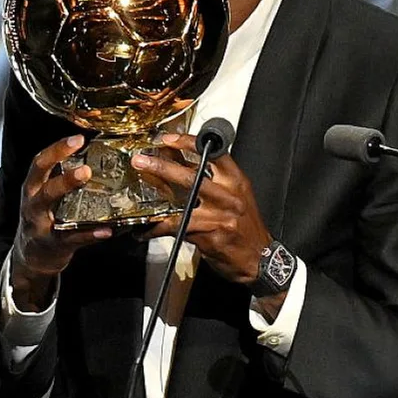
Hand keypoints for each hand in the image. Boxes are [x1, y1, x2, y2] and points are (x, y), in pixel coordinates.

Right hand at [11, 134, 110, 309]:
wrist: (32, 257)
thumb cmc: (45, 219)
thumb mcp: (47, 195)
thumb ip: (64, 177)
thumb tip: (96, 156)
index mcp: (34, 187)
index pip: (40, 163)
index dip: (58, 149)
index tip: (78, 138)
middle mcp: (33, 203)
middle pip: (44, 184)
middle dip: (63, 171)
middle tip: (85, 166)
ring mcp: (41, 225)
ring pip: (52, 206)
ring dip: (69, 190)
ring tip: (88, 178)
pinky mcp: (53, 245)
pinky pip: (72, 239)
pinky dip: (90, 234)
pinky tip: (107, 230)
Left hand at [130, 132, 272, 285]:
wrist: (258, 258)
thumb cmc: (246, 226)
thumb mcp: (236, 196)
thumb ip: (214, 179)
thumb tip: (181, 164)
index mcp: (236, 181)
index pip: (215, 154)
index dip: (189, 143)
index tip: (168, 139)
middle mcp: (229, 197)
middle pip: (192, 177)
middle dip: (163, 166)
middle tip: (142, 160)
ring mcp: (218, 217)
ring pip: (182, 203)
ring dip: (157, 197)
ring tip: (138, 194)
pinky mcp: (208, 236)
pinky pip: (177, 228)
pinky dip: (158, 228)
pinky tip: (146, 229)